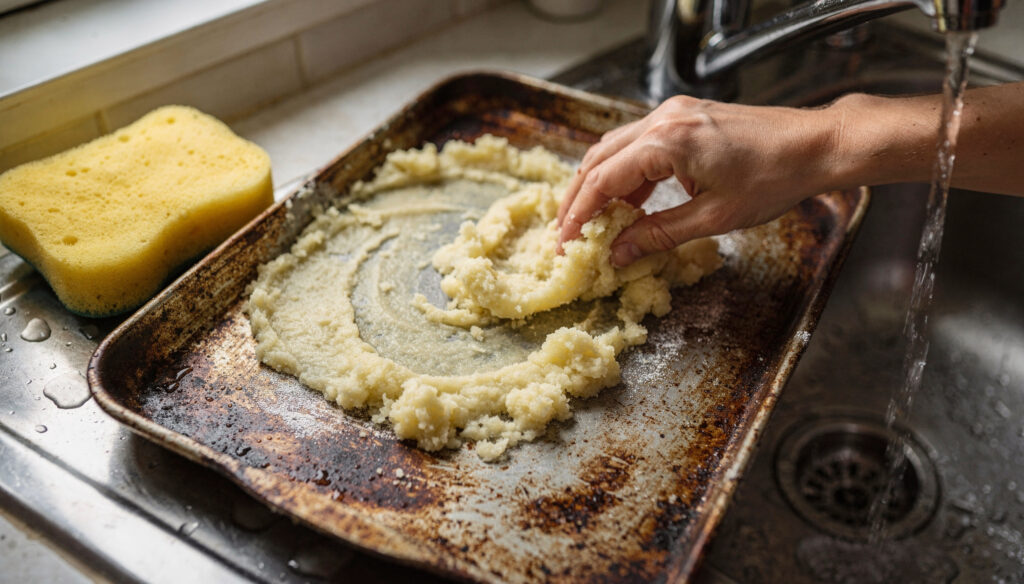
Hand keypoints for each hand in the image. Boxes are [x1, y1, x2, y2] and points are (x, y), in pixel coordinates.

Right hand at [557, 95, 839, 265]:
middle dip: (578, 198)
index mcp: (667, 142)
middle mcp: (663, 119)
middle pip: (599, 159)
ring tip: (591, 222)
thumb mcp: (713, 218)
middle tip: (566, 233)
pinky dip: (626, 174)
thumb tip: (618, 254)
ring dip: (599, 185)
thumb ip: (658, 235)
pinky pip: (639, 145)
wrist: (816, 146)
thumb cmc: (775, 179)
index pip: (603, 179)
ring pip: (615, 149)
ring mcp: (673, 114)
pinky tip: (627, 204)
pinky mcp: (685, 118)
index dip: (579, 213)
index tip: (565, 241)